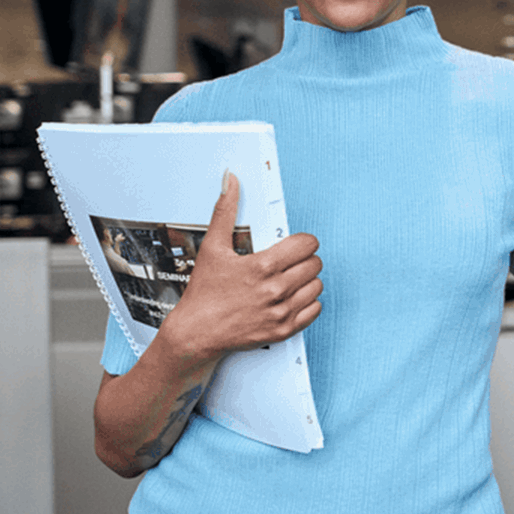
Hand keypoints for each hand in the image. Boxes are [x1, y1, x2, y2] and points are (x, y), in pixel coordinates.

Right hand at [155, 171, 322, 366]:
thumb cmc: (204, 292)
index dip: (304, 241)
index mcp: (262, 266)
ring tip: (290, 279)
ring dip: (307, 280)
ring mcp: (281, 312)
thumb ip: (225, 211)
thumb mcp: (212, 247)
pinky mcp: (283, 330)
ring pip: (317, 286)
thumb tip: (231, 181)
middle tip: (291, 261)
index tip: (296, 244)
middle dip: (305, 260)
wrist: (197, 332)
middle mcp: (275, 290)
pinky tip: (292, 298)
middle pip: (315, 265)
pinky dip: (307, 303)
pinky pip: (314, 310)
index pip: (307, 245)